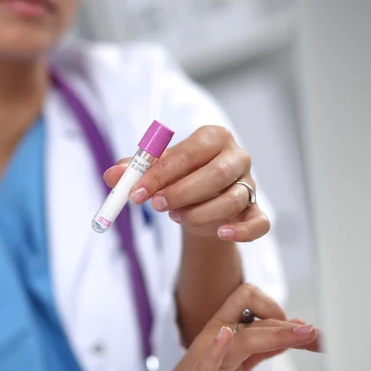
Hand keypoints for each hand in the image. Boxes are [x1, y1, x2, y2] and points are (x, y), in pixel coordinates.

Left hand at [104, 126, 266, 241]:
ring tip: (177, 216)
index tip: (135, 192)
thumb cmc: (177, 179)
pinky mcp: (256, 210)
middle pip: (215, 174)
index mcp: (213, 137)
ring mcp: (250, 184)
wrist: (198, 205)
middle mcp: (237, 157)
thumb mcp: (154, 173)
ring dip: (199, 213)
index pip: (189, 152)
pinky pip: (259, 223)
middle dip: (181, 193)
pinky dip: (242, 231)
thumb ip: (133, 172)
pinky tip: (220, 233)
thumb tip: (111, 175)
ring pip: (233, 200)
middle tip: (156, 206)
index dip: (160, 173)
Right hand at [148, 283, 320, 370]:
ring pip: (242, 336)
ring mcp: (206, 354)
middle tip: (313, 334)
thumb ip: (265, 344)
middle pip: (251, 314)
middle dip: (285, 321)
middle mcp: (215, 335)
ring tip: (298, 333)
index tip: (300, 331)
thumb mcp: (240, 360)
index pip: (252, 300)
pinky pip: (207, 359)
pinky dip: (217, 348)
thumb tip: (296, 326)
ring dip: (272, 333)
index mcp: (224, 328)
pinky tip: (225, 338)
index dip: (279, 310)